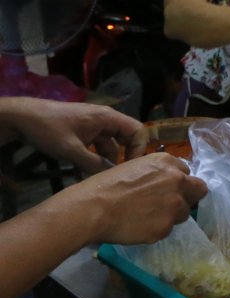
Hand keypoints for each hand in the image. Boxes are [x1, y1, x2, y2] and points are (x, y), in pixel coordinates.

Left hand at [1, 98, 146, 172]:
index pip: (137, 130)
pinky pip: (95, 147)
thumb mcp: (71, 150)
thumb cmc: (49, 129)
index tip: (130, 167)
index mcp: (107, 118)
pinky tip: (84, 174)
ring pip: (109, 145)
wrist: (22, 118)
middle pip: (125, 138)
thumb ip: (92, 163)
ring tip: (98, 180)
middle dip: (123, 157)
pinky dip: (93, 159)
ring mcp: (93, 126)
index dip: (139, 148)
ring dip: (105, 161)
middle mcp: (104, 120)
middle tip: (118, 176)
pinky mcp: (82, 133)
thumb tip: (110, 178)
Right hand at [64, 153, 207, 244]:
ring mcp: (174, 205)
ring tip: (147, 218)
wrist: (92, 208)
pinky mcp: (166, 227)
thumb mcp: (135, 167)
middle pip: (198, 190)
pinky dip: (156, 230)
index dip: (178, 183)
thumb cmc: (105, 185)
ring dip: (171, 216)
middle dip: (187, 198)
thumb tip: (168, 183)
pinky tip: (139, 227)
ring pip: (183, 213)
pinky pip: (167, 230)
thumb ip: (158, 174)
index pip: (187, 173)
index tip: (167, 190)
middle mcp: (177, 181)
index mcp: (167, 162)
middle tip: (168, 205)